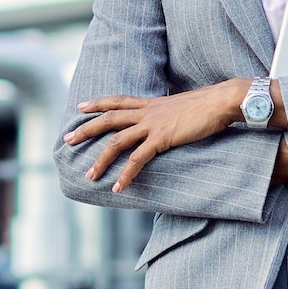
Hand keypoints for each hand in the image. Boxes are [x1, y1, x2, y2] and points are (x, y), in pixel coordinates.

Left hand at [65, 80, 246, 191]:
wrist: (221, 101)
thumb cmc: (208, 105)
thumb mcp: (183, 107)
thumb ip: (171, 115)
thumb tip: (170, 122)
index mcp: (151, 103)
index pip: (118, 101)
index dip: (98, 102)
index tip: (81, 106)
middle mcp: (147, 112)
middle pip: (108, 119)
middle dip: (86, 130)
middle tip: (67, 140)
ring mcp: (153, 124)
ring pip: (117, 141)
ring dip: (101, 160)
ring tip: (89, 176)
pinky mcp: (162, 138)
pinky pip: (138, 159)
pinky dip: (126, 174)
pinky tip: (119, 187)